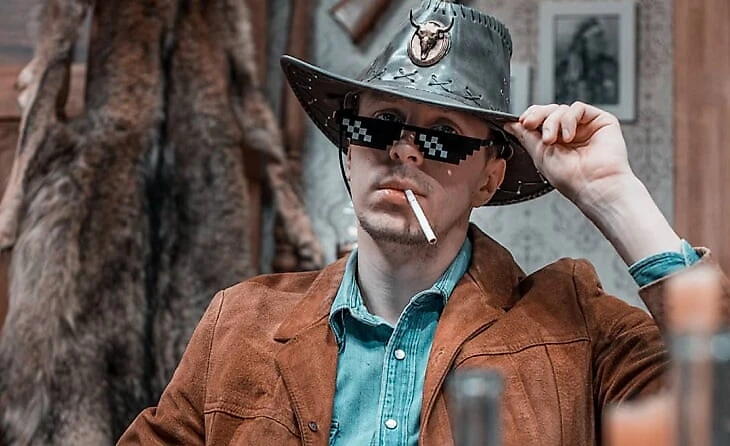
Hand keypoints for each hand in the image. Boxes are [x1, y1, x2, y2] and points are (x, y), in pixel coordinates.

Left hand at [504, 102, 632, 207]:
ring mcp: (585, 127)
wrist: (593, 185)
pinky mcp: (600, 121)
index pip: (540, 120)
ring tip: (552, 140)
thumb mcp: (539, 155)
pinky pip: (578, 108)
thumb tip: (511, 124)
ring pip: (561, 109)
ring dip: (552, 122)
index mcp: (555, 143)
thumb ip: (526, 136)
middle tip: (530, 125)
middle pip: (549, 111)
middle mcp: (570, 133)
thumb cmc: (570, 178)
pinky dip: (568, 119)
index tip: (522, 122)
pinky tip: (568, 136)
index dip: (530, 117)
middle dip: (538, 117)